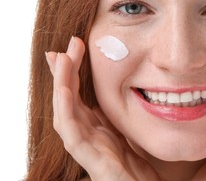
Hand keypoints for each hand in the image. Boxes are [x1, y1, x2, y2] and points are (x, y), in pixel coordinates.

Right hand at [46, 37, 158, 180]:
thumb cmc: (137, 168)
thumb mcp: (127, 133)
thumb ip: (115, 117)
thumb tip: (117, 91)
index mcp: (96, 129)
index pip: (78, 95)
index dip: (73, 72)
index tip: (74, 47)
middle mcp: (88, 136)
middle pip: (68, 100)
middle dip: (65, 71)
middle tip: (67, 44)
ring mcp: (88, 149)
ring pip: (65, 113)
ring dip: (61, 85)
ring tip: (60, 59)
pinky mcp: (94, 163)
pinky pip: (73, 136)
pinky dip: (65, 112)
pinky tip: (64, 91)